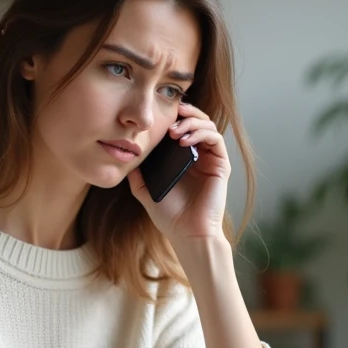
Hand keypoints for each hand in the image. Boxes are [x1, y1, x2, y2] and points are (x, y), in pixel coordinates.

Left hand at [126, 101, 229, 244]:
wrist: (188, 235)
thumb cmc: (170, 216)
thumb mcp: (146, 190)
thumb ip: (137, 174)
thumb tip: (126, 156)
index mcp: (183, 159)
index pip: (182, 127)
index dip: (174, 116)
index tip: (158, 113)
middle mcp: (199, 156)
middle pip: (198, 121)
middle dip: (185, 112)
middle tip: (170, 113)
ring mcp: (211, 160)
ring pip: (208, 125)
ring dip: (191, 121)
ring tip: (174, 130)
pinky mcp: (221, 166)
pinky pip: (215, 139)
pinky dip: (200, 133)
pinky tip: (183, 140)